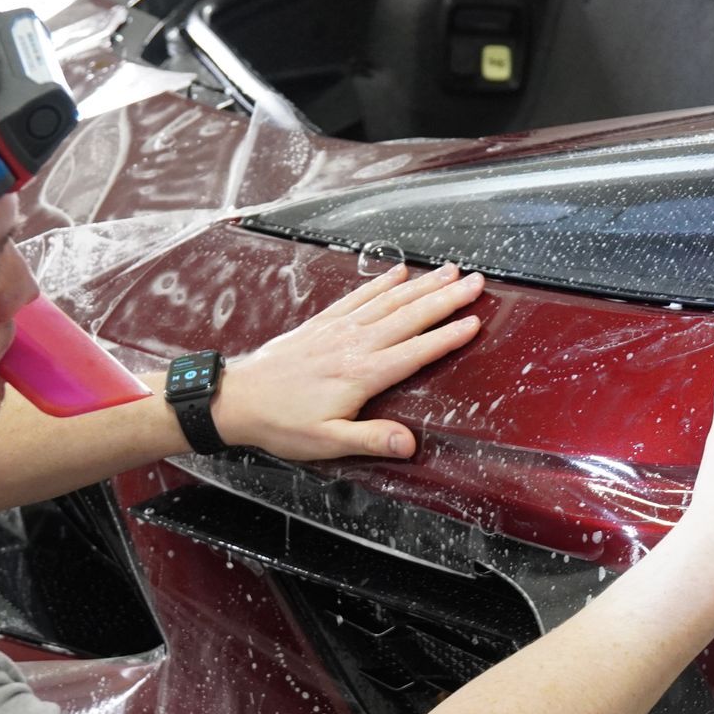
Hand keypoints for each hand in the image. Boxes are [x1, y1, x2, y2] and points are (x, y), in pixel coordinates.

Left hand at [211, 263, 483, 459]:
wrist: (237, 398)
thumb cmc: (281, 423)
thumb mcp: (327, 442)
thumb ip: (371, 439)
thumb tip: (411, 443)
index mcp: (362, 374)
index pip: (415, 351)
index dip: (447, 337)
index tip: (474, 322)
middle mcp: (354, 344)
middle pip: (409, 316)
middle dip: (446, 299)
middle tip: (476, 282)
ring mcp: (338, 329)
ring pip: (389, 301)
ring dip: (422, 284)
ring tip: (450, 271)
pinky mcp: (322, 323)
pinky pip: (358, 296)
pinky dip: (381, 283)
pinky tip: (399, 271)